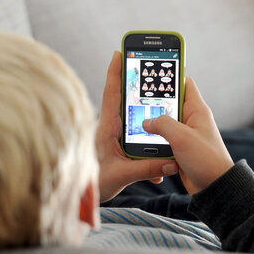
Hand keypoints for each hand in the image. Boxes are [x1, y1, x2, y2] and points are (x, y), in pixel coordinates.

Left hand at [96, 51, 178, 201]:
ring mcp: (114, 138)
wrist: (83, 201)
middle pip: (124, 100)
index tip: (118, 51)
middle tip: (147, 66)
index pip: (111, 94)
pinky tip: (162, 164)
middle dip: (135, 84)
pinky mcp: (119, 149)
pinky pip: (138, 139)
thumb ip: (146, 169)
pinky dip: (150, 145)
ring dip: (147, 116)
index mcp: (106, 128)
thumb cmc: (94, 184)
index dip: (115, 72)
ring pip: (134, 120)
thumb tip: (170, 163)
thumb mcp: (121, 176)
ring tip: (161, 109)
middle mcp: (110, 129)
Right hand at [142, 77, 233, 194]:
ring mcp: (185, 134)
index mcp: (197, 110)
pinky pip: (163, 139)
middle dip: (153, 103)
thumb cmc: (206, 160)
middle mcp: (191, 119)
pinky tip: (142, 141)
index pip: (184, 83)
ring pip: (163, 123)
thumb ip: (162, 124)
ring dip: (152, 124)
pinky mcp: (180, 148)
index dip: (169, 76)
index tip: (151, 73)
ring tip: (134, 120)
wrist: (214, 187)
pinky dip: (154, 140)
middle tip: (135, 99)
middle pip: (169, 103)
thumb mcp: (182, 137)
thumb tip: (146, 122)